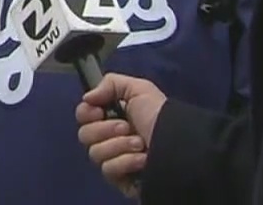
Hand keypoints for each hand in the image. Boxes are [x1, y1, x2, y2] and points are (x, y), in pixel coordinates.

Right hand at [76, 74, 168, 197]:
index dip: (86, 113)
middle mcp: (109, 137)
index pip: (83, 115)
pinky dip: (126, 162)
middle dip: (106, 129)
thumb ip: (111, 83)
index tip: (99, 111)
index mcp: (112, 115)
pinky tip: (143, 160)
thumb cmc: (159, 115)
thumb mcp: (139, 89)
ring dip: (119, 146)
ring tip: (141, 144)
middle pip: (84, 135)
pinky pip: (108, 170)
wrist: (179, 146)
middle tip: (128, 127)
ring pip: (95, 153)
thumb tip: (87, 98)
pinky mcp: (119, 178)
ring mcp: (113, 158)